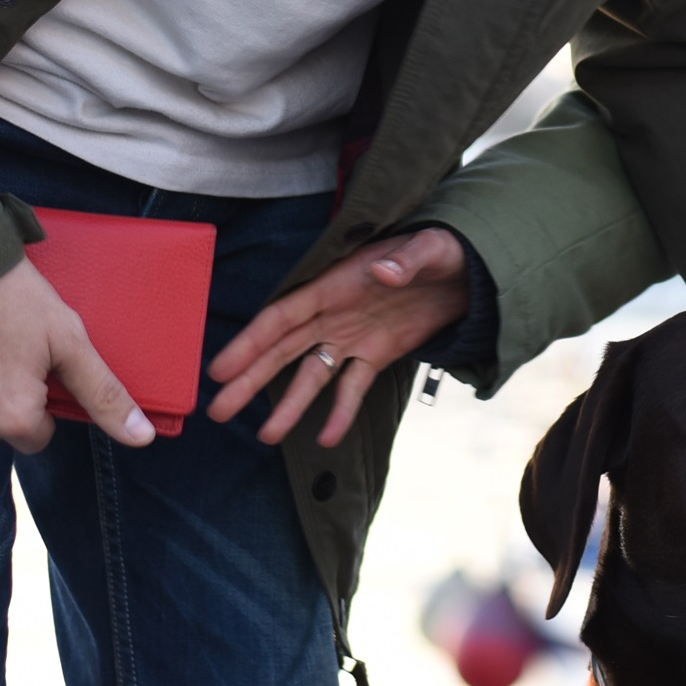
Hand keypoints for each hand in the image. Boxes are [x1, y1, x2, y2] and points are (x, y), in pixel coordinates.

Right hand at [205, 227, 470, 446]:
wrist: (469, 271)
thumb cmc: (444, 250)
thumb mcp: (430, 248)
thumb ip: (405, 260)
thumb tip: (383, 272)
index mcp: (335, 284)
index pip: (282, 317)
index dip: (250, 342)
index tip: (221, 369)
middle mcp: (334, 314)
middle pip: (283, 351)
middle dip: (250, 380)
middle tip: (217, 411)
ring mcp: (352, 337)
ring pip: (311, 375)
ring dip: (289, 404)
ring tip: (266, 436)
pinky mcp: (376, 355)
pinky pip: (353, 388)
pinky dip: (341, 412)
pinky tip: (326, 438)